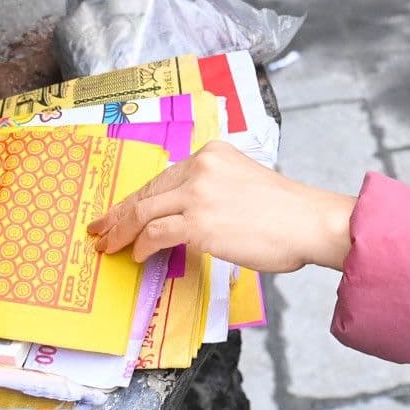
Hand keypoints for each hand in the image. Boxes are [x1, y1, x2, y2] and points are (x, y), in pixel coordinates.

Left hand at [88, 142, 354, 273]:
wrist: (309, 222)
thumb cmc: (286, 212)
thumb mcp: (244, 182)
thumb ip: (213, 190)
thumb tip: (185, 216)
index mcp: (212, 153)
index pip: (163, 177)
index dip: (136, 197)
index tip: (118, 211)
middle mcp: (201, 167)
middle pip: (147, 192)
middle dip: (118, 214)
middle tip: (100, 230)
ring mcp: (197, 194)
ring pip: (143, 212)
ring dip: (122, 233)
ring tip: (110, 247)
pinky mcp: (198, 223)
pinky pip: (155, 233)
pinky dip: (142, 246)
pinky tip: (138, 256)